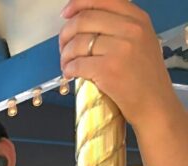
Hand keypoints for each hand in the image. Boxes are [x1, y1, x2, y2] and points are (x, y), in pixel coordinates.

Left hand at [59, 0, 172, 129]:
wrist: (154, 104)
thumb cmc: (145, 77)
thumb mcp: (141, 40)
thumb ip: (121, 26)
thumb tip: (87, 19)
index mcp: (138, 18)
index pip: (102, 0)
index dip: (78, 5)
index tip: (67, 14)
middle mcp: (130, 30)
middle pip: (85, 19)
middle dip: (66, 33)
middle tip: (62, 46)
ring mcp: (120, 49)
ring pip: (78, 43)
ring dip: (65, 54)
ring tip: (66, 64)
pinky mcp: (108, 70)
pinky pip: (77, 64)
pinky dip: (68, 69)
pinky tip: (70, 73)